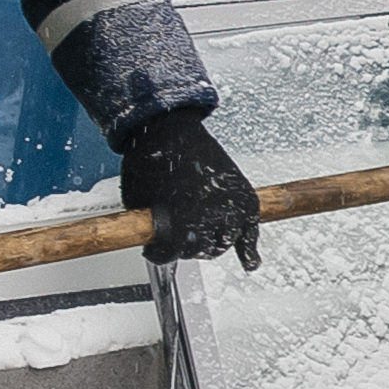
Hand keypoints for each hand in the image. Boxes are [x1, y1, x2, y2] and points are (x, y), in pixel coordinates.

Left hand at [122, 107, 265, 272]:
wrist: (168, 127)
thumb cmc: (150, 158)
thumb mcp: (138, 199)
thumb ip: (150, 225)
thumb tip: (153, 240)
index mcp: (181, 217)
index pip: (171, 253)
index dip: (159, 253)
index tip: (155, 251)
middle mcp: (209, 213)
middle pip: (200, 250)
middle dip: (186, 246)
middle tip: (180, 239)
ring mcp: (229, 204)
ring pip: (224, 242)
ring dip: (211, 242)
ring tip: (202, 237)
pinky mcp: (243, 196)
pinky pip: (250, 229)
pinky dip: (249, 247)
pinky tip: (249, 262)